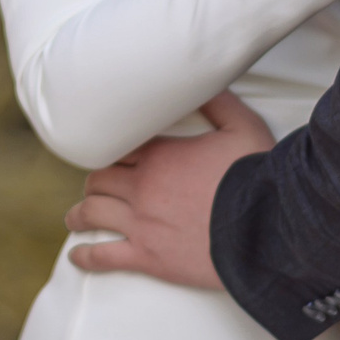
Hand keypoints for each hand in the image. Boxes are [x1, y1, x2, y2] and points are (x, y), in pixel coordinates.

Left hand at [66, 92, 273, 288]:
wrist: (263, 227)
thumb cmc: (255, 176)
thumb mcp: (243, 127)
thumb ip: (219, 102)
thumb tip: (205, 83)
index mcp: (160, 155)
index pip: (119, 148)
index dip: (114, 151)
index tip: (115, 155)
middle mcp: (142, 187)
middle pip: (99, 179)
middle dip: (96, 181)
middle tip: (98, 186)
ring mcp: (141, 223)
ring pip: (92, 213)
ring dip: (80, 213)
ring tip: (76, 217)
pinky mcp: (147, 257)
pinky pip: (103, 256)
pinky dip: (84, 255)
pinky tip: (76, 254)